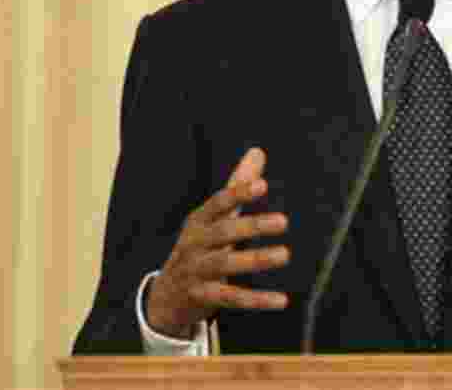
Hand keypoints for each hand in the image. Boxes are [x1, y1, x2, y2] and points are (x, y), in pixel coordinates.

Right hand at [146, 147, 290, 337]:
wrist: (166, 296)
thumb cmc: (199, 247)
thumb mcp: (214, 217)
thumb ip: (237, 186)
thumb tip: (257, 151)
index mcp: (199, 221)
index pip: (218, 203)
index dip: (239, 193)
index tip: (263, 184)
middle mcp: (194, 244)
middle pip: (223, 232)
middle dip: (252, 226)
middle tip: (284, 221)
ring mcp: (196, 271)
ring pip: (225, 264)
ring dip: (255, 259)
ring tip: (284, 254)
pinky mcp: (202, 297)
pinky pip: (231, 298)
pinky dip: (256, 300)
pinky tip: (281, 300)